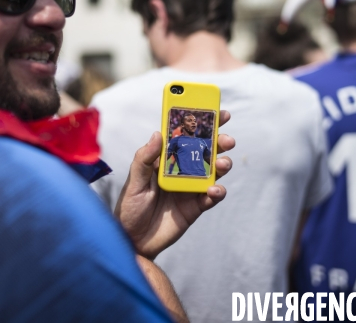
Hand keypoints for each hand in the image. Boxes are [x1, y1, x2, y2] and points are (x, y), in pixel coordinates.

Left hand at [114, 110, 234, 259]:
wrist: (132, 242)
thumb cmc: (129, 209)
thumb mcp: (133, 183)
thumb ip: (144, 159)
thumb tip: (157, 133)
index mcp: (165, 159)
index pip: (185, 136)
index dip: (202, 123)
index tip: (217, 112)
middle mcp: (181, 170)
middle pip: (205, 150)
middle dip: (219, 141)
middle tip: (226, 139)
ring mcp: (191, 187)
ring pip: (213, 171)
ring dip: (222, 164)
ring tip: (222, 164)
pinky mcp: (196, 206)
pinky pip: (212, 196)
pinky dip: (217, 192)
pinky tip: (214, 191)